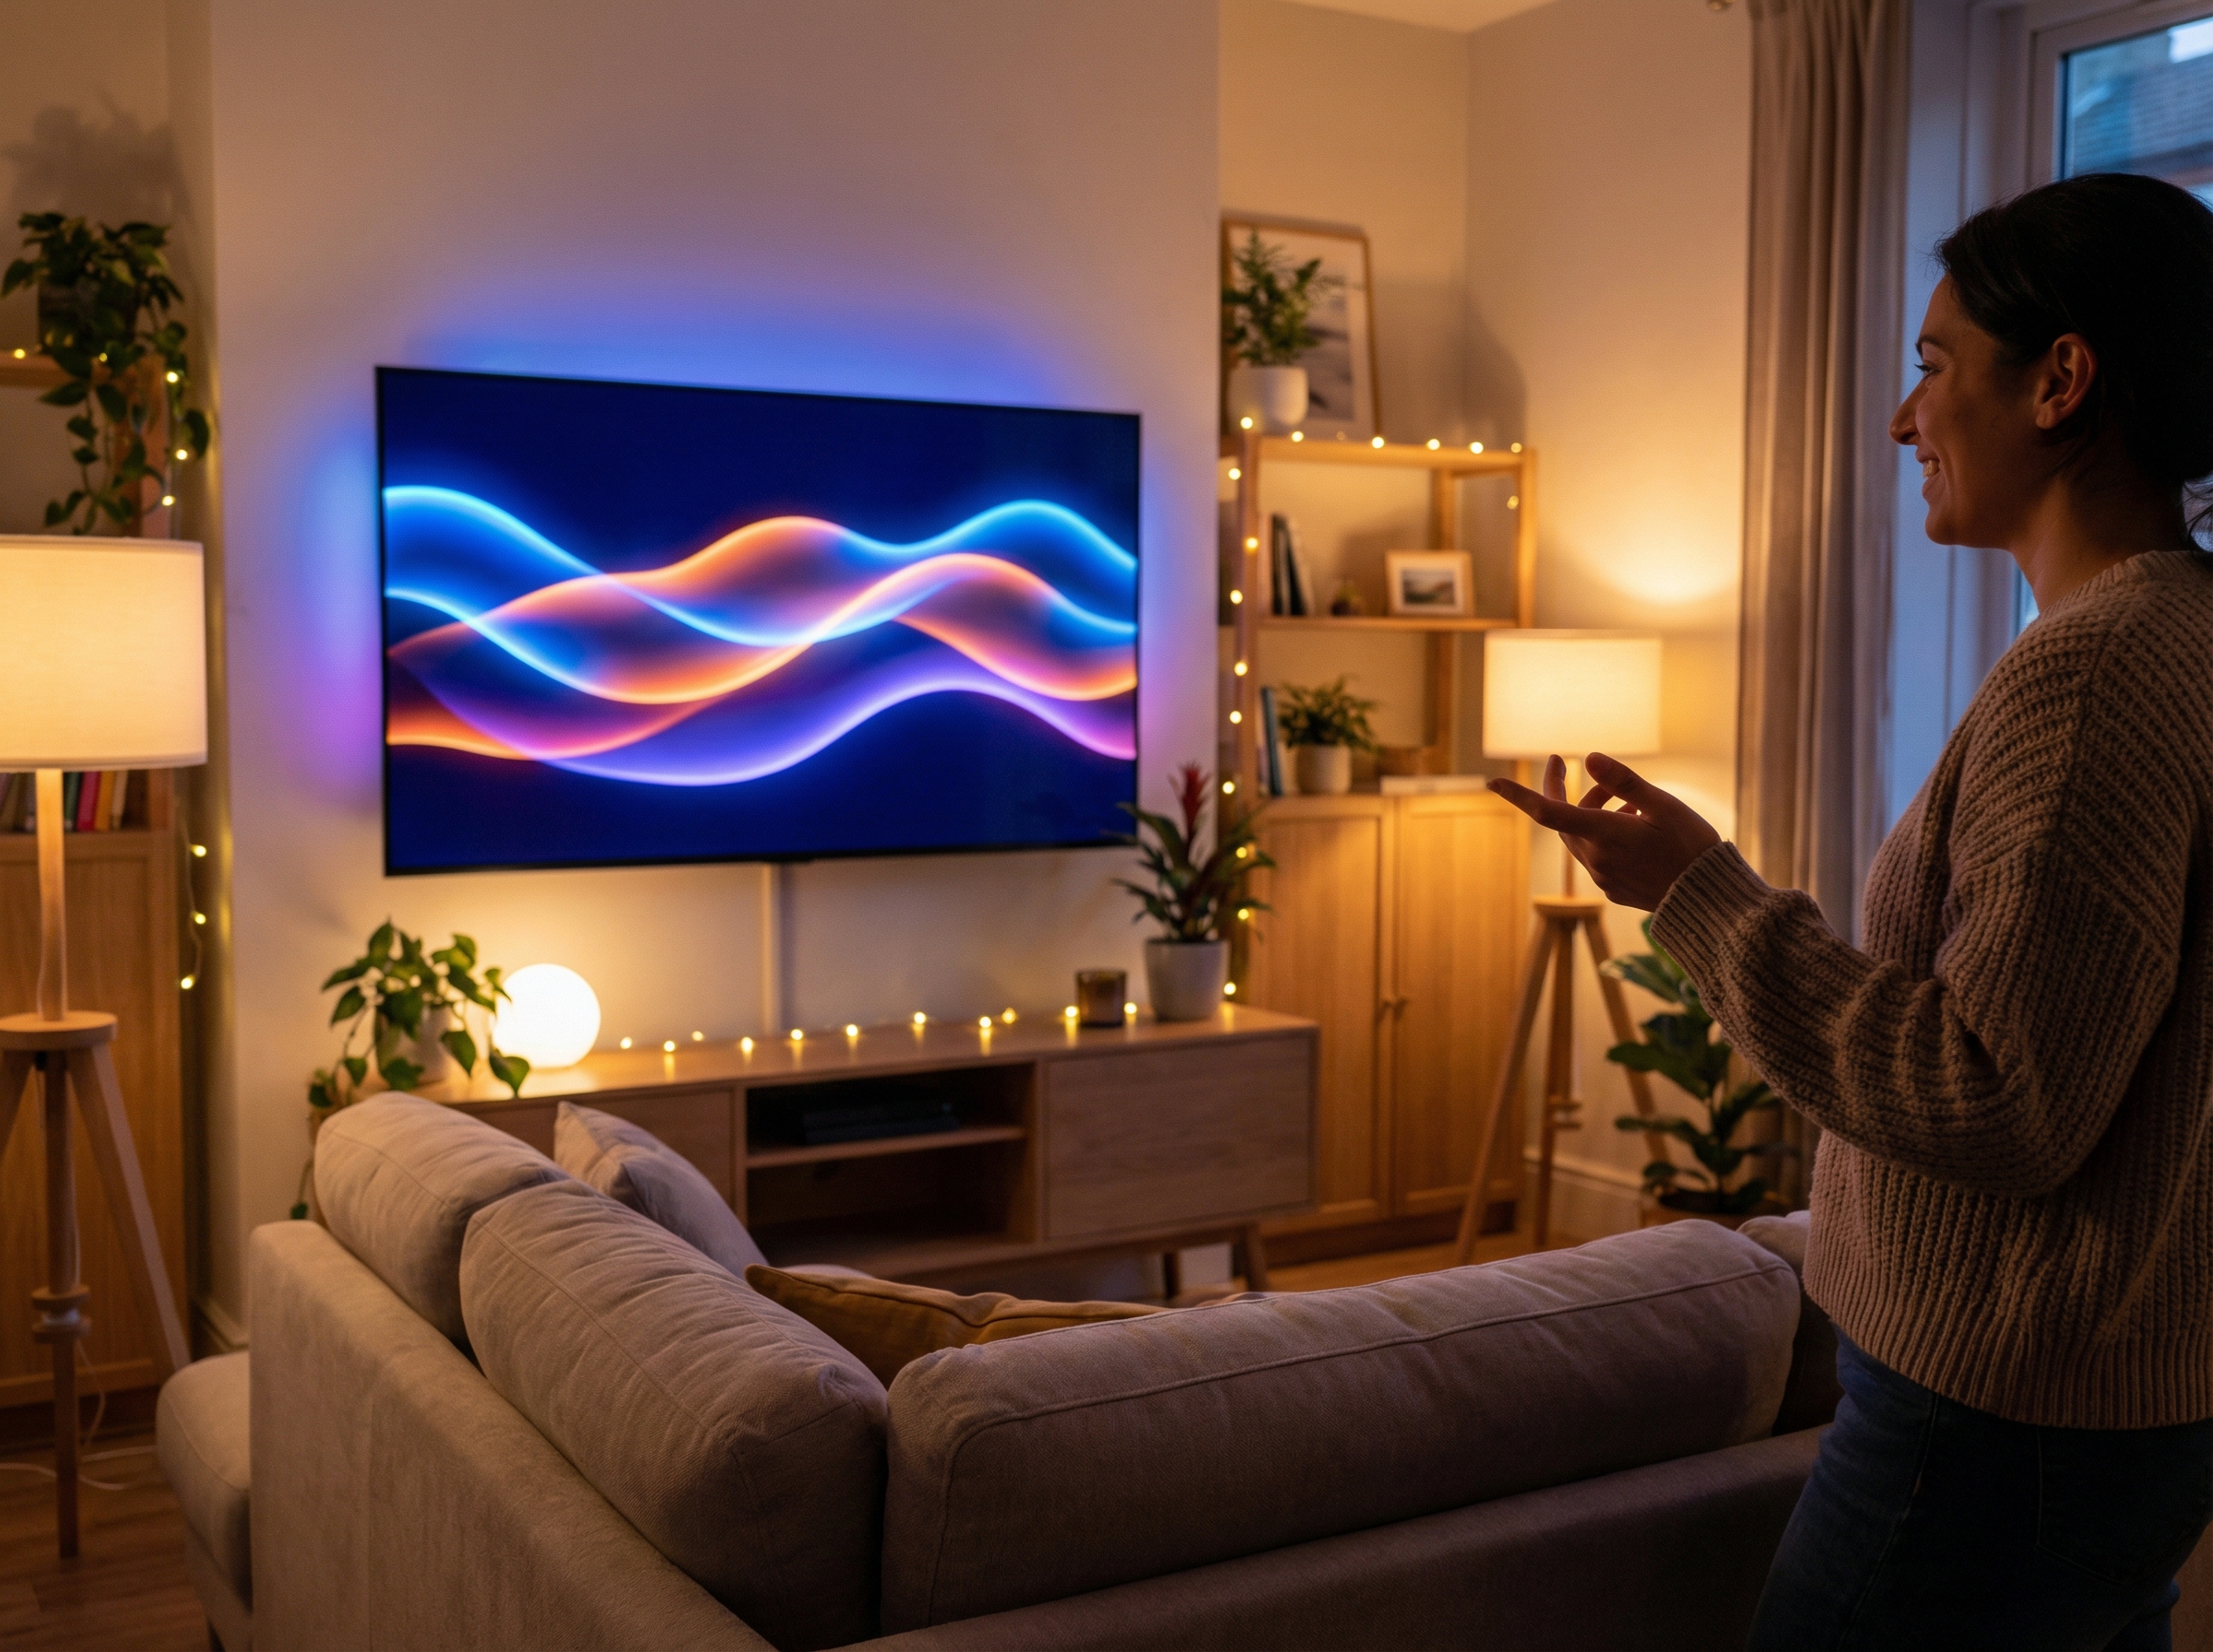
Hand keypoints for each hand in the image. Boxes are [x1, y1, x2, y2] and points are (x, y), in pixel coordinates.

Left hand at [1488, 752, 1720, 910]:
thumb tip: (1588, 758)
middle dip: (1564, 792)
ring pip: (1580, 837)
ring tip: (1626, 799)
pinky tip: (1633, 824)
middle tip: (1563, 763)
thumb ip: (1625, 782)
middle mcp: (1596, 859)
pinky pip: (1597, 855)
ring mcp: (1603, 878)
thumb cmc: (1691, 847)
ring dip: (1591, 812)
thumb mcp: (1664, 806)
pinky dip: (1604, 834)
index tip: (1492, 781)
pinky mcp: (1613, 889)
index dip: (1519, 795)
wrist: (1710, 901)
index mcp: (1603, 836)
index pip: (1547, 813)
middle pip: (1561, 820)